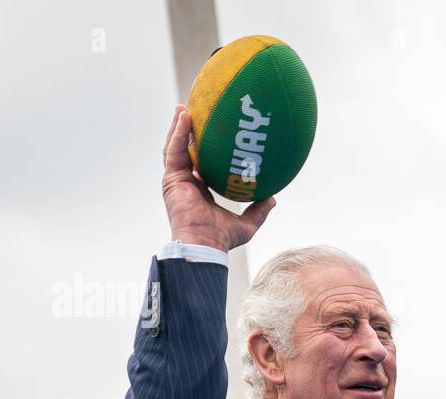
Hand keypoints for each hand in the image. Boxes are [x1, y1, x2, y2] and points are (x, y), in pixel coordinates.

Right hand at [162, 105, 275, 250]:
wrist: (205, 244)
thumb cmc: (223, 238)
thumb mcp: (248, 223)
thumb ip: (259, 210)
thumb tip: (274, 198)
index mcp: (200, 191)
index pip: (200, 164)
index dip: (204, 150)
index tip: (212, 134)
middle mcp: (186, 183)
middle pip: (185, 152)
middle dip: (188, 133)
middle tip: (195, 113)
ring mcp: (176, 180)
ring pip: (175, 147)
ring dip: (179, 126)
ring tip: (184, 107)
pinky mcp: (170, 178)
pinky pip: (173, 150)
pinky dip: (178, 133)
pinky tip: (185, 116)